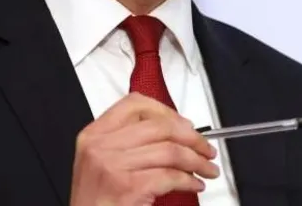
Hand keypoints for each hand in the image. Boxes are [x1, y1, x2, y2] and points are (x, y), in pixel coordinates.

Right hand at [69, 93, 219, 205]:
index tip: (185, 124)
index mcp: (94, 134)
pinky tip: (195, 184)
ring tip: (207, 168)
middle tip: (206, 148)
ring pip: (170, 151)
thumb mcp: (101, 160)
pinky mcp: (128, 188)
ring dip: (196, 160)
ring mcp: (113, 166)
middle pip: (159, 126)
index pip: (135, 105)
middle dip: (192, 137)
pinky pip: (170, 176)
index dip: (167, 112)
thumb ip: (128, 140)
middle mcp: (101, 146)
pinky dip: (189, 180)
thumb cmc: (95, 200)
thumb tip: (173, 129)